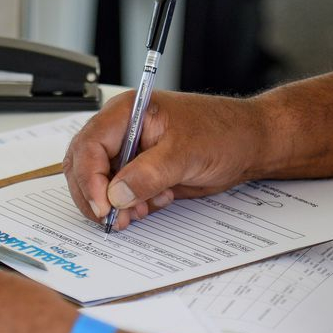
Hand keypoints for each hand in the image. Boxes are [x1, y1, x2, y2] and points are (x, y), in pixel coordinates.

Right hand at [63, 91, 268, 230]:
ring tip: (138, 212)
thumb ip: (149, 174)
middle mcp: (122, 130)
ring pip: (99, 183)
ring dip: (114, 204)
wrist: (248, 145)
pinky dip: (130, 206)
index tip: (103, 206)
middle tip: (112, 219)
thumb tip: (116, 194)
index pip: (90, 145)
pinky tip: (154, 203)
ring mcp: (129, 152)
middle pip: (84, 165)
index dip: (89, 178)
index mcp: (127, 112)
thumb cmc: (223, 133)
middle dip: (95, 195)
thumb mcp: (186, 153)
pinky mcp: (140, 172)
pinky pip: (120, 194)